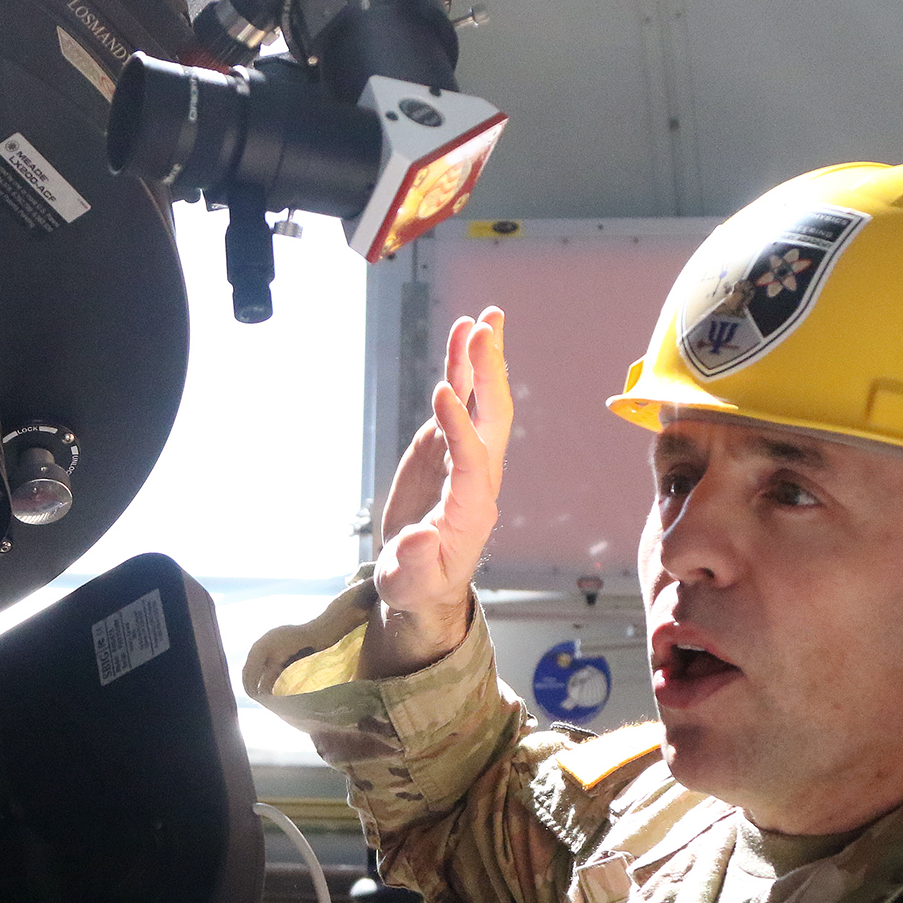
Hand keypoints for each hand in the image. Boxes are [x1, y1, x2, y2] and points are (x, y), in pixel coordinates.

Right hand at [362, 308, 512, 678]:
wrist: (420, 580)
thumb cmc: (416, 585)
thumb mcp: (410, 582)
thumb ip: (416, 561)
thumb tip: (419, 537)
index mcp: (471, 510)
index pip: (472, 462)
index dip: (459, 428)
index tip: (443, 394)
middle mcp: (477, 477)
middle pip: (492, 419)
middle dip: (490, 376)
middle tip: (486, 332)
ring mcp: (463, 457)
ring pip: (481, 402)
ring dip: (484, 360)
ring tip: (484, 318)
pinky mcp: (446, 447)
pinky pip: (459, 401)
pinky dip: (462, 369)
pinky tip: (464, 335)